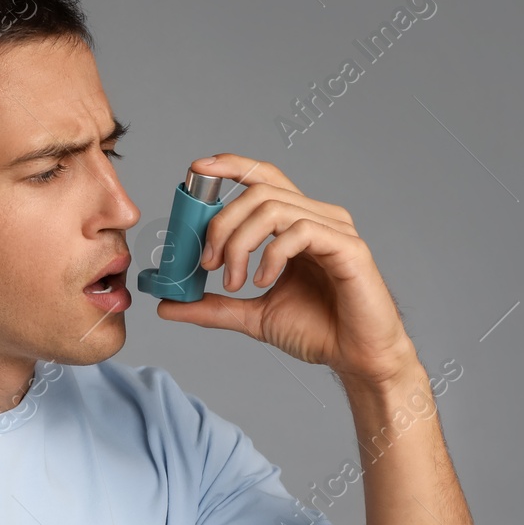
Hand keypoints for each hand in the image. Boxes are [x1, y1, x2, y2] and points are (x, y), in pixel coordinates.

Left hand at [157, 153, 417, 386]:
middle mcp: (316, 217)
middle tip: (206, 263)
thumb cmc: (316, 331)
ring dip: (240, 243)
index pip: (262, 178)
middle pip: (259, 191)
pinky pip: (300, 231)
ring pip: (273, 207)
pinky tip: (264, 283)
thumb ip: (212, 306)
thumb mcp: (252, 315)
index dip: (230, 166)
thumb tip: (167, 305)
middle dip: (221, 223)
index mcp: (295, 224)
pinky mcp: (349, 247)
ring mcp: (334, 229)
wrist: (357, 358)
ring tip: (233, 280)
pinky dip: (271, 255)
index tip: (195, 171)